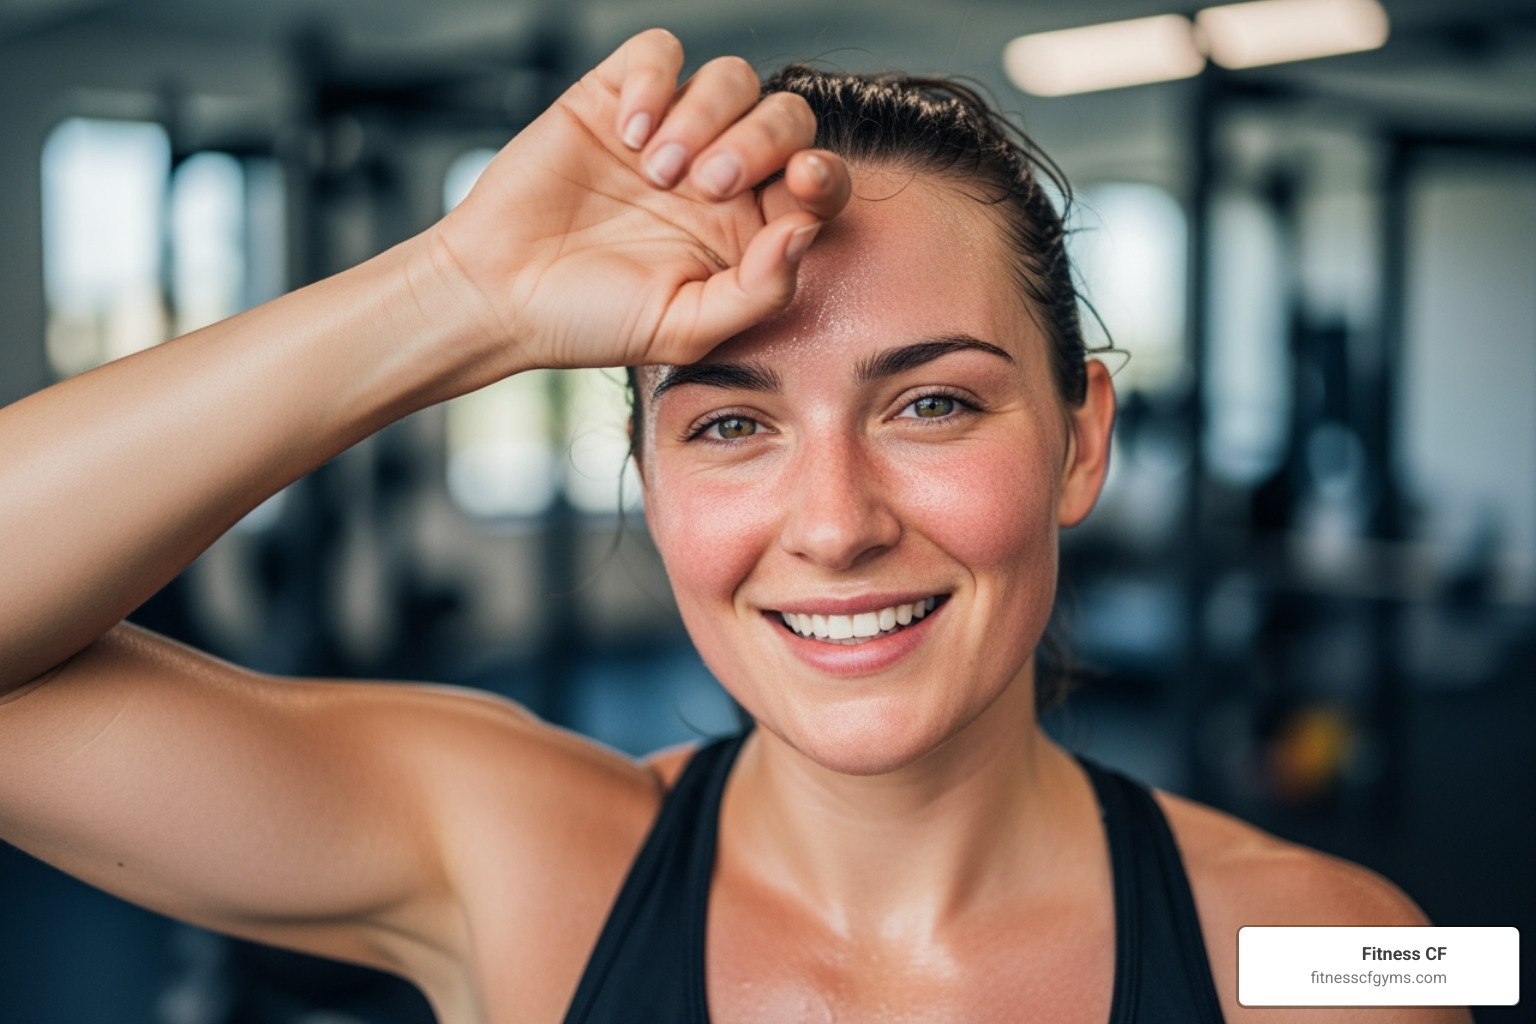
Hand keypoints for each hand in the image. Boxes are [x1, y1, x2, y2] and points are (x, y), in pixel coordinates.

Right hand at [422, 28, 851, 377]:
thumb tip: (808, 231)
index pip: (817, 183)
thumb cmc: (590, 320)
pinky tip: (631, 132)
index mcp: (750, 230)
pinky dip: (656, 81)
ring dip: (705, 116)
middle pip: (786, 117)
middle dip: (761, 141)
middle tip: (707, 186)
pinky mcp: (617, 98)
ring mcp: (671, 132)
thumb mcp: (686, 328)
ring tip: (657, 172)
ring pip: (733, 78)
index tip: (802, 182)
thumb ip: (761, 289)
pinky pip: (662, 52)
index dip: (824, 174)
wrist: (499, 294)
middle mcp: (720, 175)